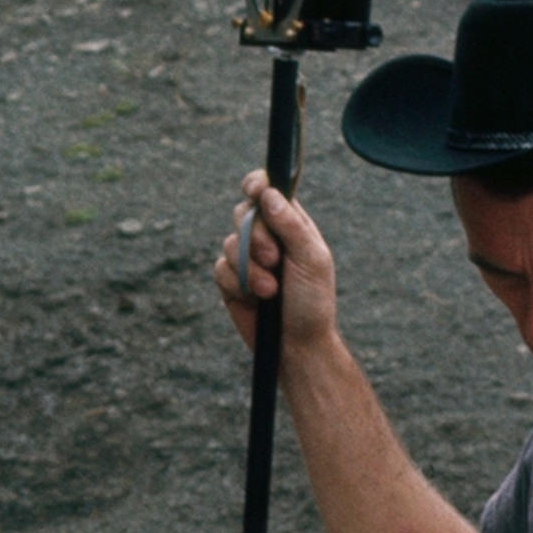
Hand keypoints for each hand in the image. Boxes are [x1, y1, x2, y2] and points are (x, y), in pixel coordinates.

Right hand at [214, 173, 340, 356]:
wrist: (297, 347)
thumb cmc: (312, 303)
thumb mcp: (311, 260)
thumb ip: (291, 225)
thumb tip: (268, 194)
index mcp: (289, 225)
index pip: (267, 191)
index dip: (257, 185)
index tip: (254, 190)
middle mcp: (266, 237)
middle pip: (243, 213)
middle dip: (255, 236)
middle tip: (274, 260)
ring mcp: (246, 259)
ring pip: (229, 243)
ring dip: (250, 268)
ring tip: (271, 291)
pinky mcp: (232, 282)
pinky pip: (221, 269)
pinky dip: (237, 284)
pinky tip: (255, 300)